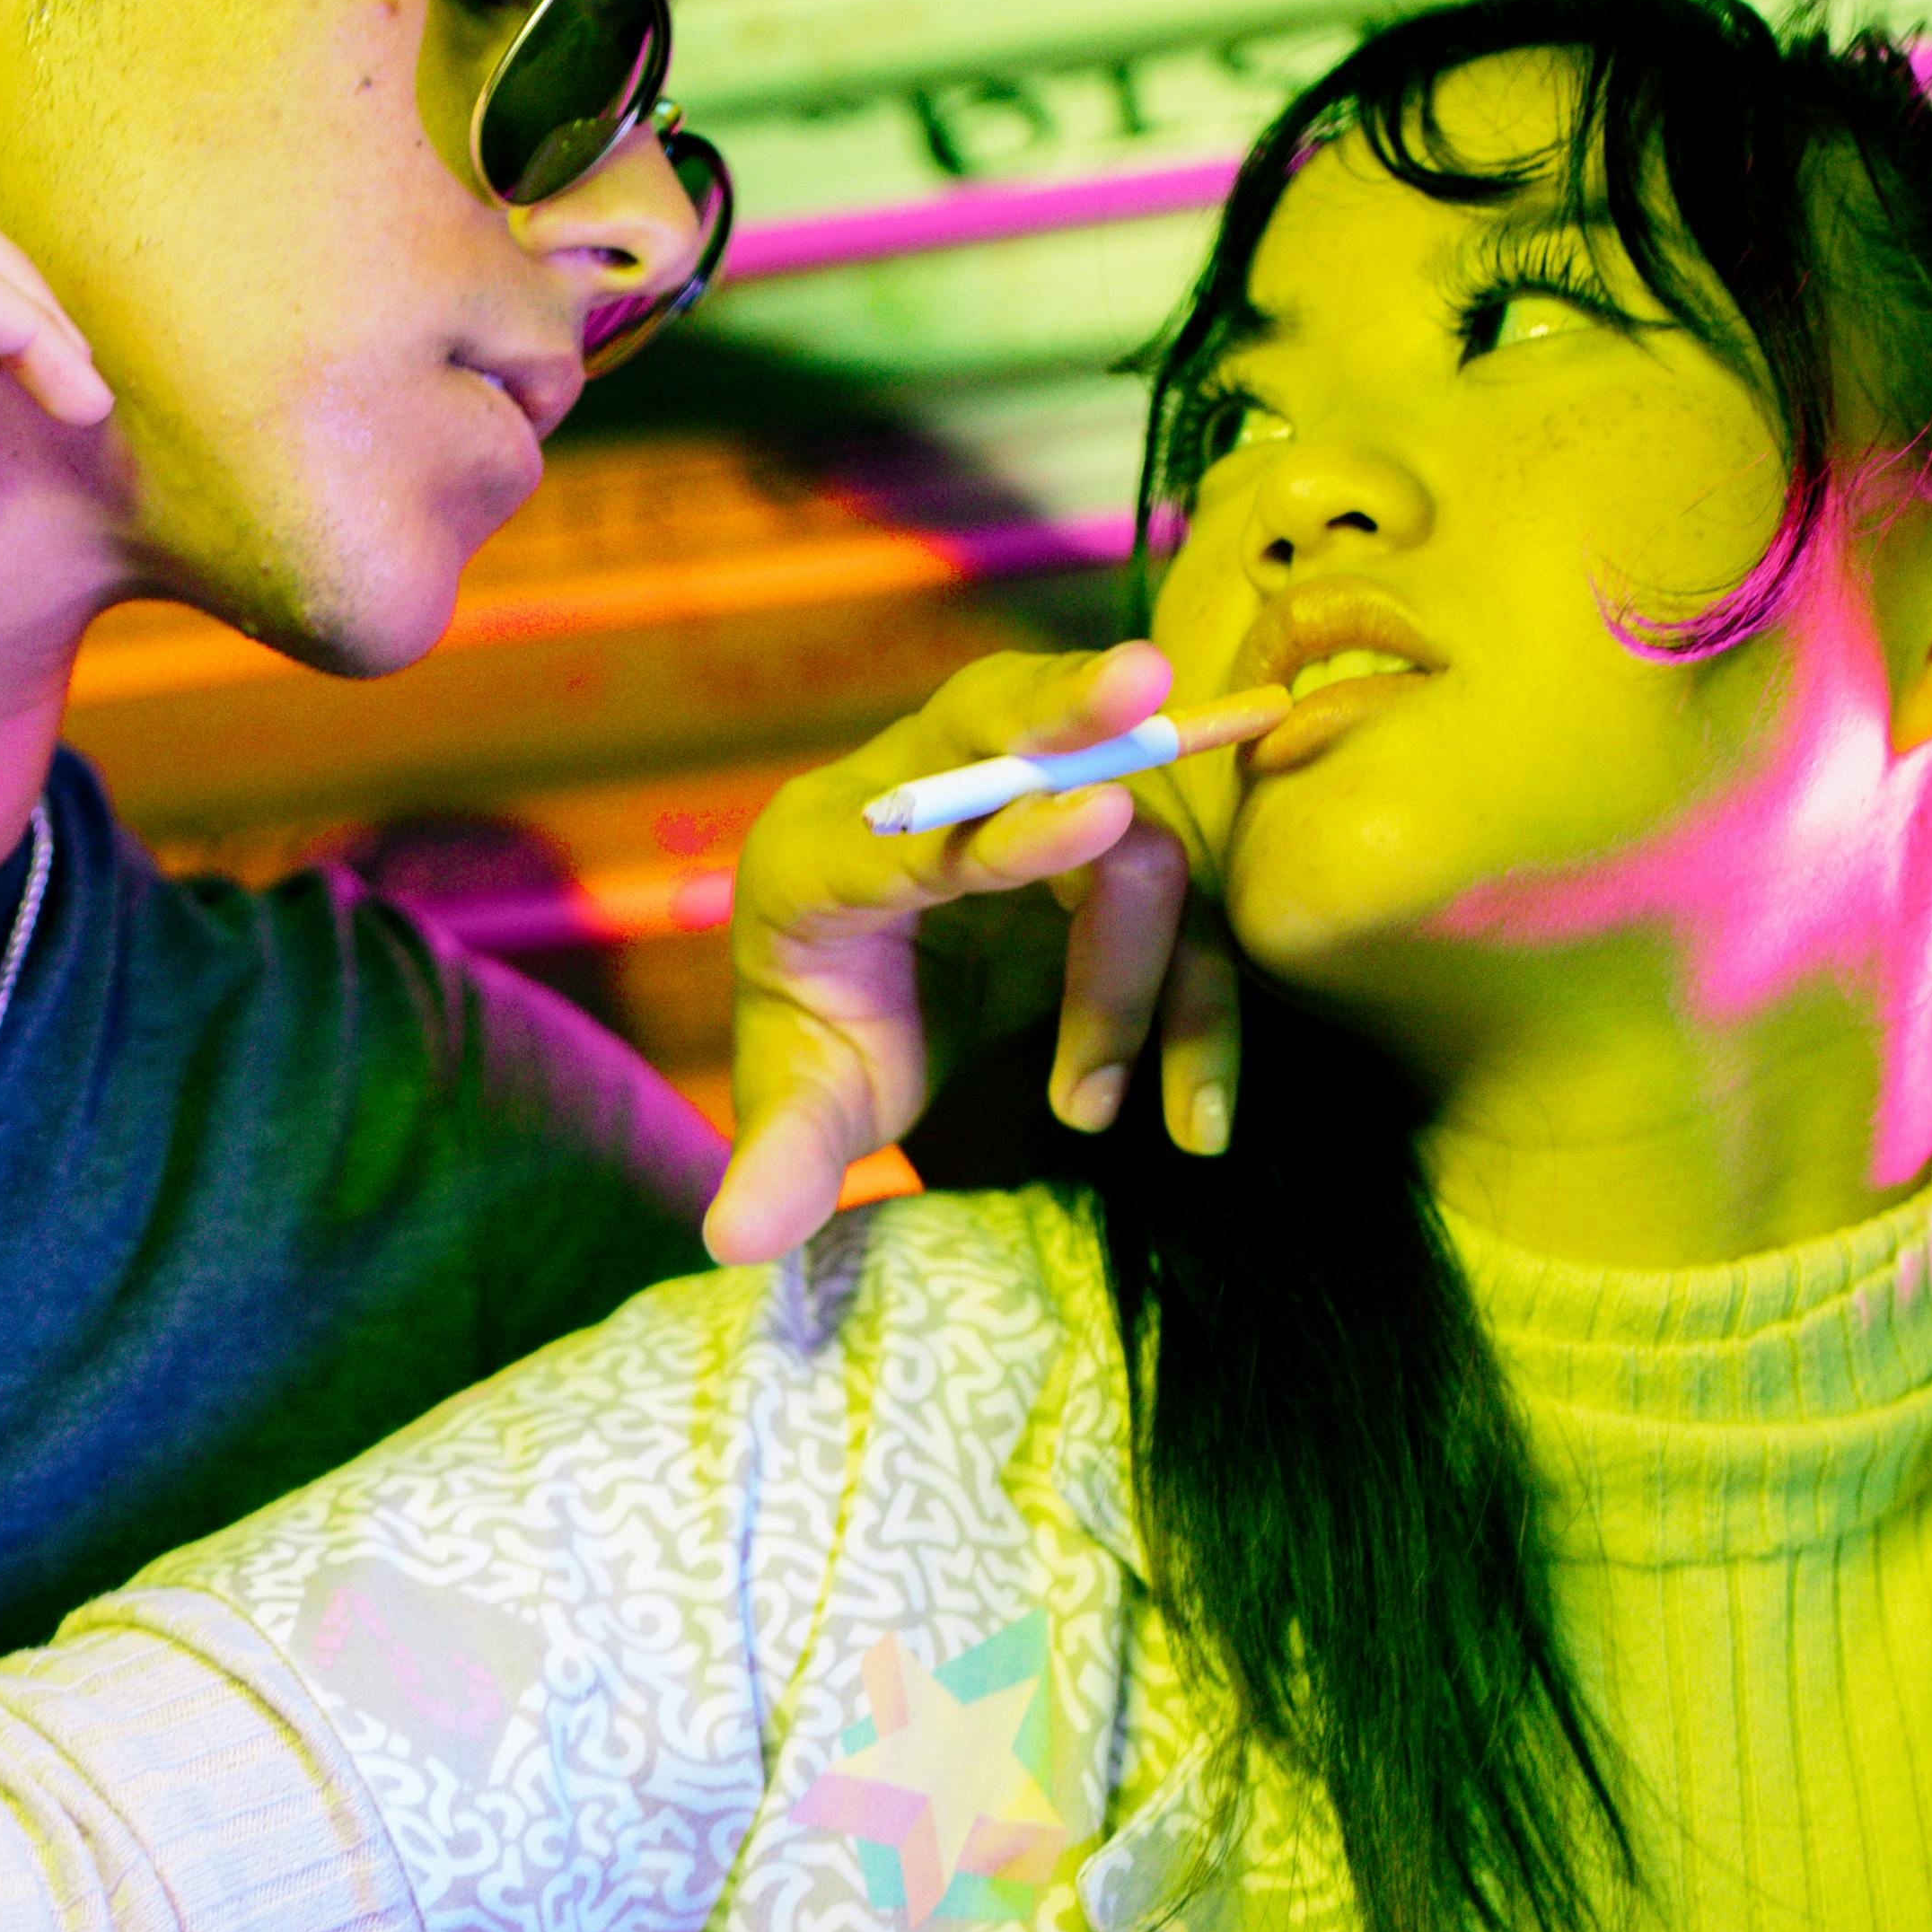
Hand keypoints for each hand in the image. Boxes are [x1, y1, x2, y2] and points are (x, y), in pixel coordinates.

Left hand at [707, 650, 1260, 1266]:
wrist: (873, 1013)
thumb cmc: (825, 1046)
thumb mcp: (801, 1110)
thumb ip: (778, 1164)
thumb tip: (735, 1241)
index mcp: (814, 853)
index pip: (908, 827)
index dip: (1001, 828)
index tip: (1097, 817)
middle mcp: (912, 796)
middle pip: (1000, 725)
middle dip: (1073, 707)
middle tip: (1143, 690)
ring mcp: (1016, 807)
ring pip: (1120, 842)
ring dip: (1133, 981)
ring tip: (1081, 1112)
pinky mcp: (1100, 853)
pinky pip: (1175, 914)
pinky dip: (1193, 1010)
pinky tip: (1196, 1119)